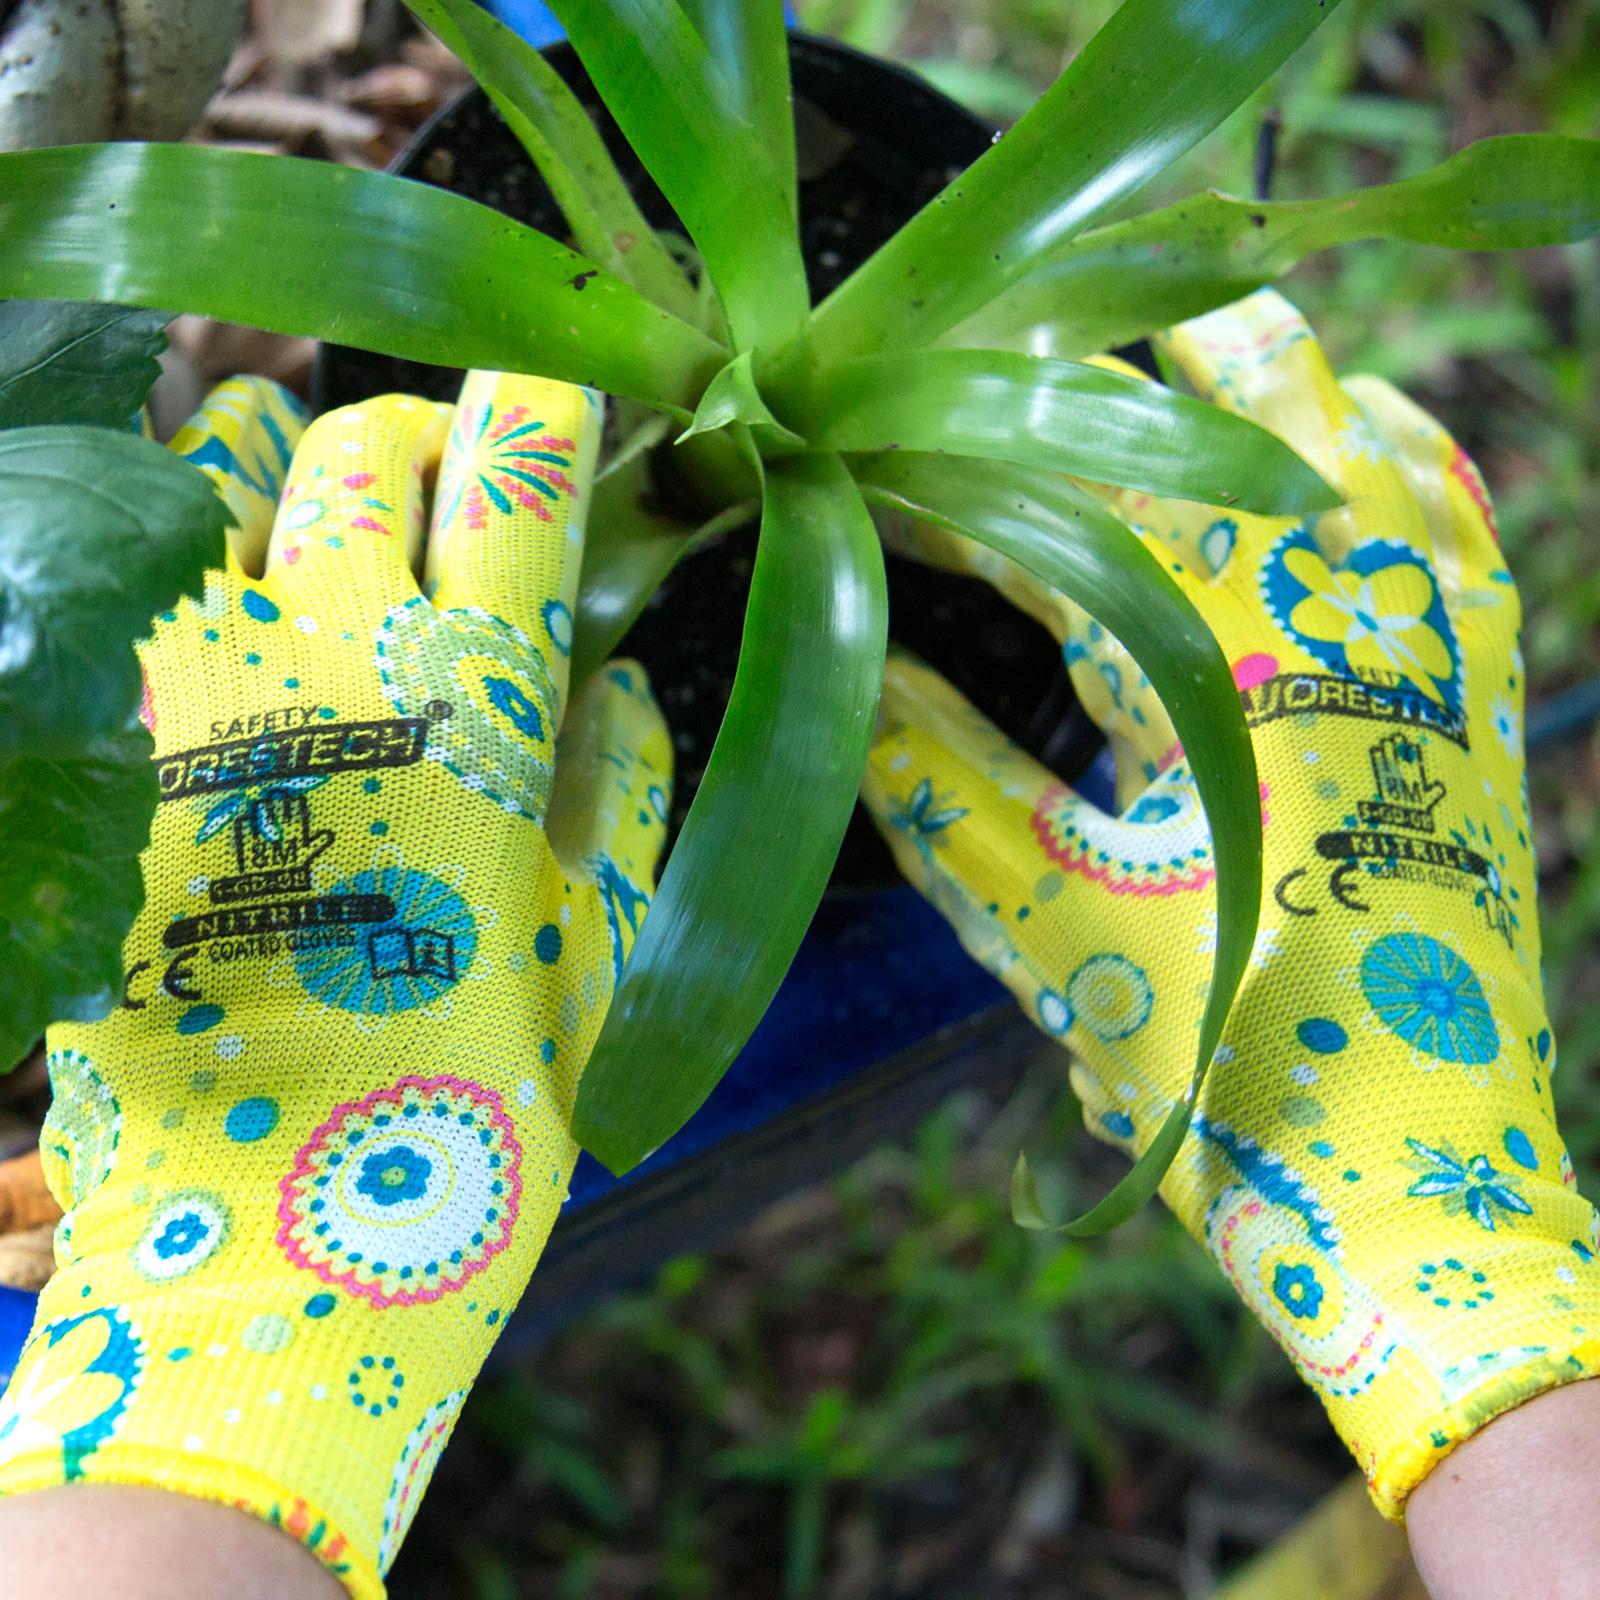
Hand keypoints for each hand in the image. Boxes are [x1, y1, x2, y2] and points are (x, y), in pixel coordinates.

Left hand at [0, 371, 670, 1596]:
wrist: (264, 1261)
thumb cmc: (469, 1120)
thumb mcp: (592, 954)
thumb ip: (625, 792)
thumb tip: (625, 680)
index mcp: (478, 713)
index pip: (517, 484)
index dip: (550, 416)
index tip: (566, 403)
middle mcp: (325, 670)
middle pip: (361, 449)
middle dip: (417, 434)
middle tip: (447, 477)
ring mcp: (187, 708)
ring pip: (216, 487)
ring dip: (282, 470)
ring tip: (317, 504)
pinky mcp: (98, 767)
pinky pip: (137, 598)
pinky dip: (188, 565)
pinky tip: (233, 610)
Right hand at [861, 288, 1599, 1518]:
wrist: (1395, 1172)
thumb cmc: (1210, 1053)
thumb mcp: (1041, 920)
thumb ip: (932, 780)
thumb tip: (841, 675)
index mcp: (1226, 676)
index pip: (1069, 520)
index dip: (958, 482)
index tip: (877, 470)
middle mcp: (1347, 627)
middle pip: (1241, 412)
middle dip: (1124, 343)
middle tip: (1021, 315)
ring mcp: (1432, 651)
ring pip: (1363, 435)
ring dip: (1264, 366)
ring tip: (1174, 315)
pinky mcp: (1479, 695)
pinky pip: (1462, 522)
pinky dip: (1405, 448)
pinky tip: (1359, 416)